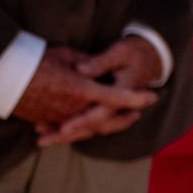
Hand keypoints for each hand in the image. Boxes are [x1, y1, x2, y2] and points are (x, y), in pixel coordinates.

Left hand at [35, 37, 164, 147]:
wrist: (150, 57)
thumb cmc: (134, 53)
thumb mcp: (120, 52)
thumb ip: (101, 62)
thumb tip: (80, 69)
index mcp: (124, 93)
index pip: (102, 113)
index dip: (82, 121)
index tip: (63, 128)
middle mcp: (118, 106)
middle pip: (93, 127)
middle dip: (68, 135)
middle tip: (44, 140)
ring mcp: (112, 109)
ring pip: (89, 128)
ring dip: (66, 135)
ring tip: (42, 138)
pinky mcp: (105, 108)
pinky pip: (88, 123)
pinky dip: (71, 127)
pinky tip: (50, 127)